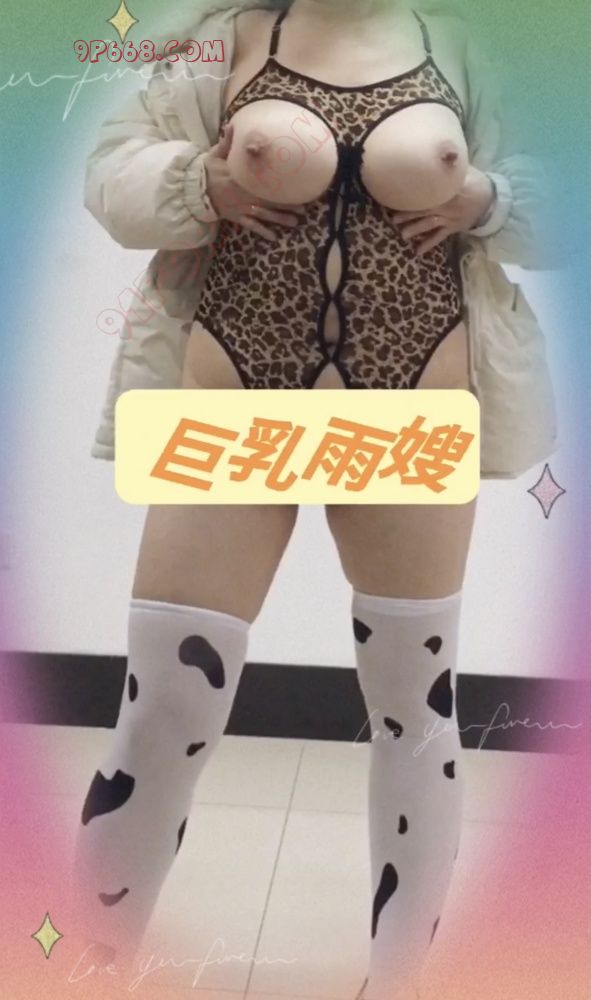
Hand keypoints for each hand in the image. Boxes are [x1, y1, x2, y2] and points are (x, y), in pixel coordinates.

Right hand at [203, 122, 306, 240]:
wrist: (193, 192)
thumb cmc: (207, 171)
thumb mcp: (216, 154)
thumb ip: (227, 143)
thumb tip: (232, 126)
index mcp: (241, 177)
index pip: (263, 180)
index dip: (279, 183)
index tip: (294, 184)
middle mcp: (244, 194)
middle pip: (269, 199)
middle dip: (286, 204)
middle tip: (303, 208)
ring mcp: (241, 207)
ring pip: (264, 214)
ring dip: (279, 219)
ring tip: (295, 222)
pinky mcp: (236, 217)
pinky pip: (251, 226)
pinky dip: (262, 231)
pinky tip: (274, 237)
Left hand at [386, 165, 495, 254]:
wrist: (492, 202)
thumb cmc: (477, 182)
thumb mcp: (466, 169)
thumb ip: (452, 164)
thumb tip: (442, 150)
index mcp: (451, 188)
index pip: (432, 189)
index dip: (416, 192)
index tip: (401, 193)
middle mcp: (448, 204)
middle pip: (426, 208)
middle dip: (409, 214)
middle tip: (393, 219)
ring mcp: (450, 218)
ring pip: (430, 224)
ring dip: (416, 229)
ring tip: (402, 235)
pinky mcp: (453, 228)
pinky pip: (439, 237)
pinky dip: (429, 244)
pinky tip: (418, 251)